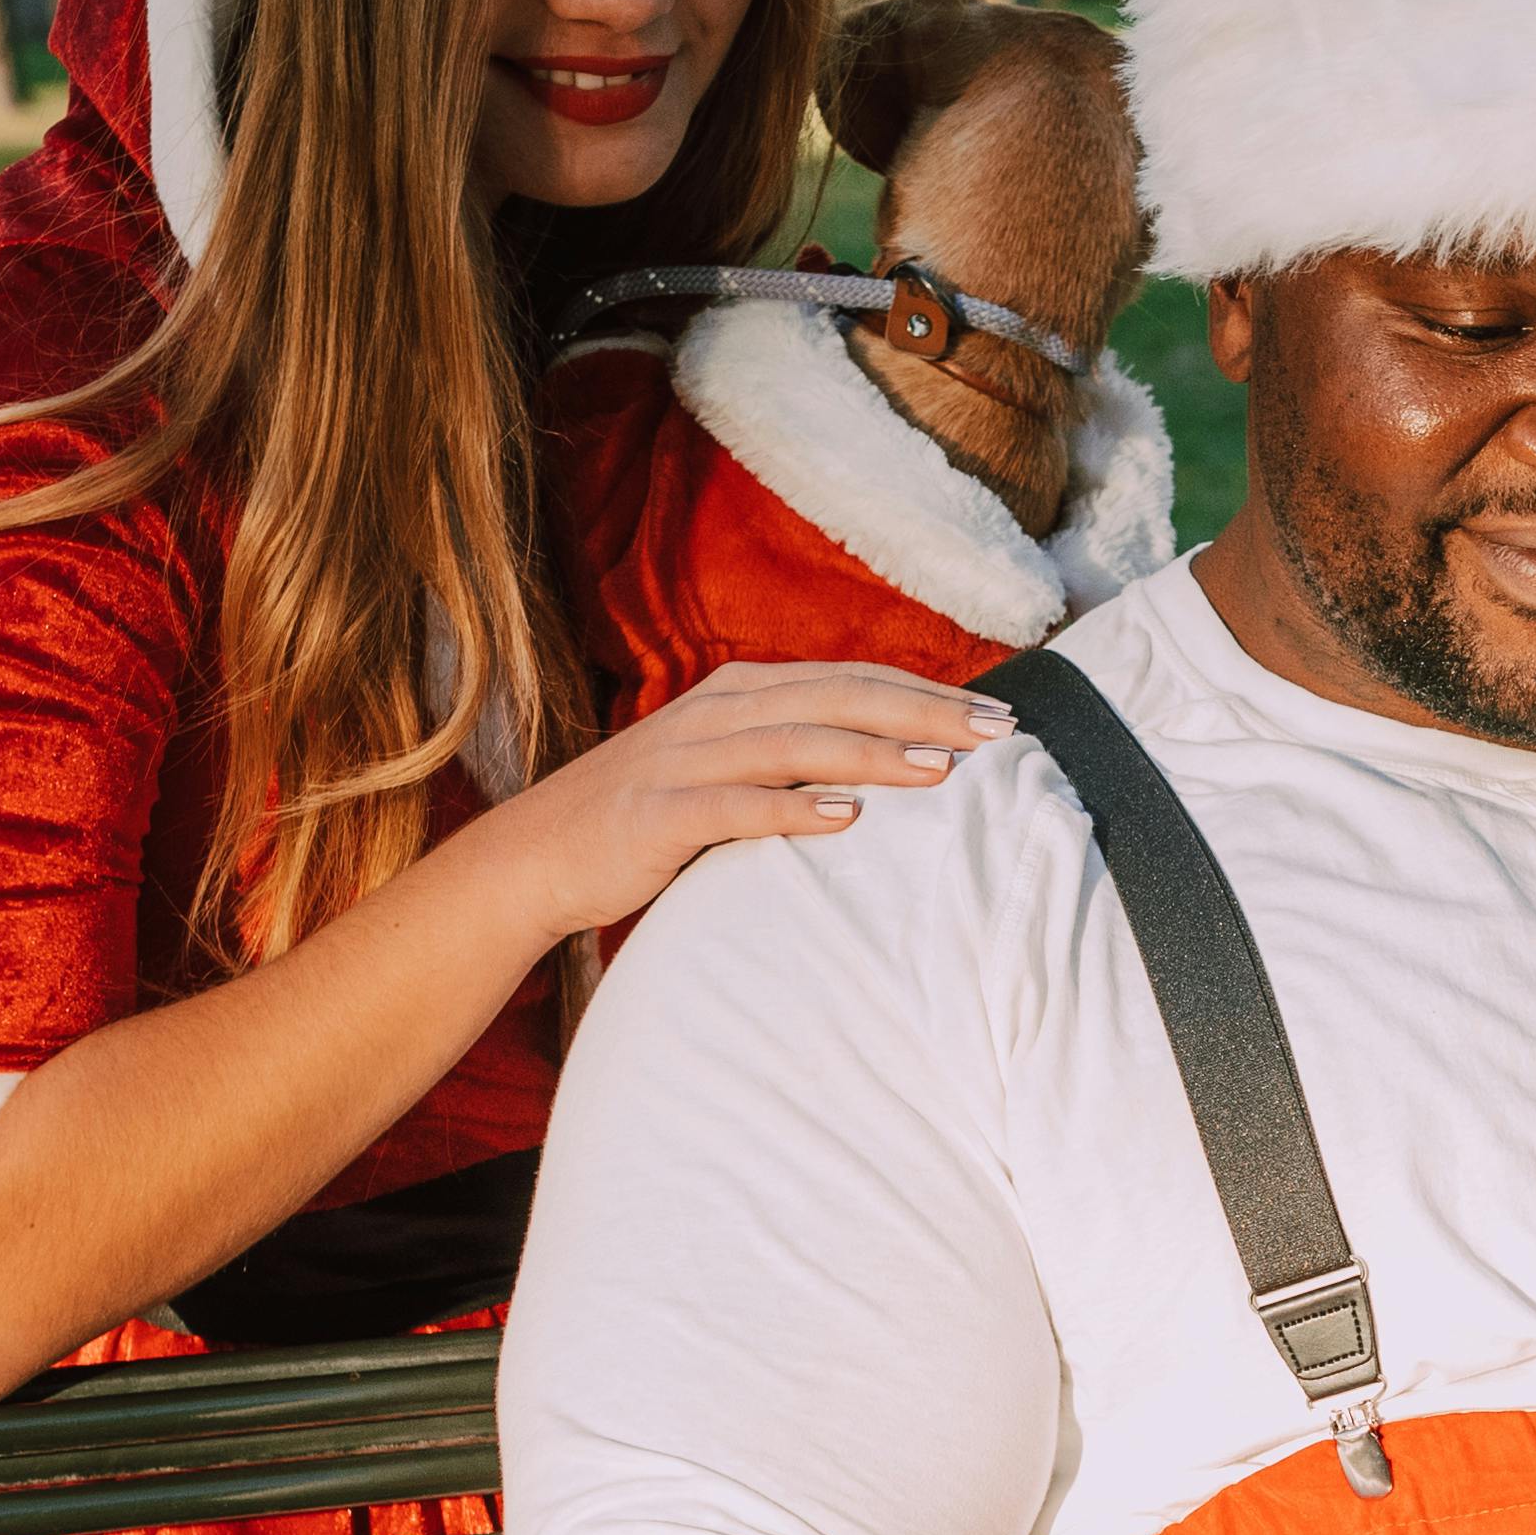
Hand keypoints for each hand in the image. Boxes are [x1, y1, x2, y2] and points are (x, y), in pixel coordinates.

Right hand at [477, 660, 1008, 940]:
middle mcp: (718, 712)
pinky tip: (844, 818)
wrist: (537, 855)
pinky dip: (792, 808)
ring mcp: (686, 759)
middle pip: (838, 699)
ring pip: (795, 743)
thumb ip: (792, 755)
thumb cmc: (648, 817)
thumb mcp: (725, 768)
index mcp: (741, 693)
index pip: (851, 679)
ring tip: (940, 770)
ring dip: (872, 753)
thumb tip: (886, 766)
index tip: (998, 714)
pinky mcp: (660, 812)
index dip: (927, 691)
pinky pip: (736, 805)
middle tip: (997, 735)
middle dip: (923, 712)